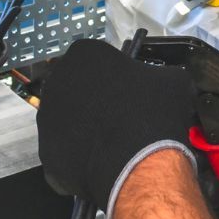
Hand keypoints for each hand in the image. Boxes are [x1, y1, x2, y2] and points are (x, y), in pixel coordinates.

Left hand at [38, 39, 198, 214]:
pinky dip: (80, 160)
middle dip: (93, 102)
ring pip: (67, 123)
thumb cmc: (155, 112)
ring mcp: (46, 120)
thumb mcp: (172, 80)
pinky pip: (65, 155)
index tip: (127, 91)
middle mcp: (57, 82)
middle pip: (75, 90)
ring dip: (84, 130)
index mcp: (84, 54)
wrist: (140, 164)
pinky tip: (103, 164)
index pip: (95, 60)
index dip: (113, 76)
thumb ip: (155, 75)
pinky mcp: (46, 155)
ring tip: (113, 144)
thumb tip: (156, 85)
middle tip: (119, 118)